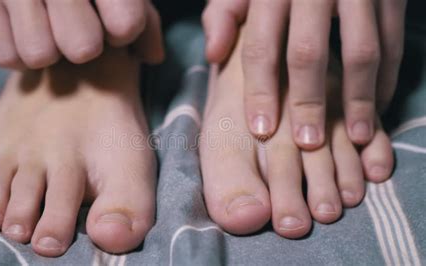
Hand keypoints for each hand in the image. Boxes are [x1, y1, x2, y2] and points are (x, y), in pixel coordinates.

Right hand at [0, 0, 163, 68]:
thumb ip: (146, 19)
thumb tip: (152, 57)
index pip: (125, 25)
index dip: (122, 31)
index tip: (113, 21)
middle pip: (83, 48)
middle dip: (85, 44)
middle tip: (78, 26)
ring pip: (40, 56)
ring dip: (50, 50)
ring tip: (50, 28)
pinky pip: (8, 57)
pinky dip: (19, 52)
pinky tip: (27, 29)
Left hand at [203, 0, 405, 148]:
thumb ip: (224, 14)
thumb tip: (214, 54)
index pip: (260, 47)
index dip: (260, 91)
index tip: (261, 130)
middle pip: (308, 53)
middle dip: (308, 103)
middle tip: (308, 144)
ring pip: (361, 51)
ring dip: (359, 98)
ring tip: (357, 137)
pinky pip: (393, 41)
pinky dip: (387, 75)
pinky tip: (377, 104)